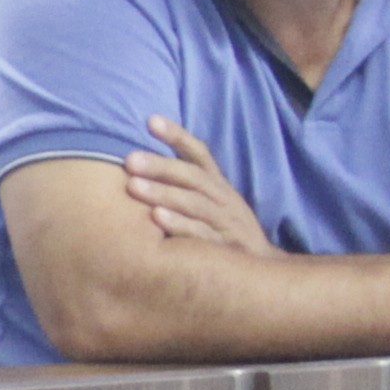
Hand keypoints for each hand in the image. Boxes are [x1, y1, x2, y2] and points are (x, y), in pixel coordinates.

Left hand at [124, 121, 270, 253]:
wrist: (260, 269)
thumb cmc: (221, 228)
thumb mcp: (208, 201)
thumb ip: (180, 182)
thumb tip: (136, 162)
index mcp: (216, 184)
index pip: (199, 154)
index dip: (177, 136)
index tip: (151, 121)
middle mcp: (223, 198)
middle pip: (193, 177)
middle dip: (161, 166)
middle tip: (129, 160)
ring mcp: (226, 222)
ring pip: (195, 204)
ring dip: (164, 194)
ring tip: (133, 187)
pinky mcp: (226, 247)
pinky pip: (202, 235)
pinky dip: (180, 225)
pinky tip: (156, 218)